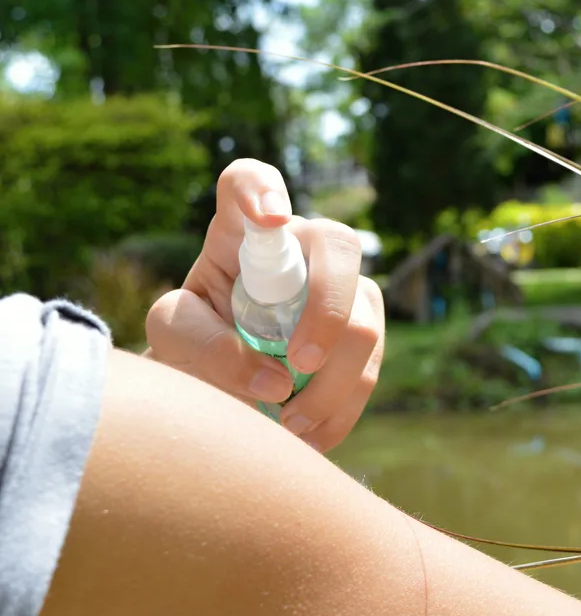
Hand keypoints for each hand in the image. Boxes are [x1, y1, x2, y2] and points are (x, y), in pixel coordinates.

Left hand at [146, 159, 384, 451]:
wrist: (217, 379)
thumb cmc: (191, 341)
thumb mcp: (172, 339)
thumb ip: (204, 347)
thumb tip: (275, 380)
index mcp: (239, 232)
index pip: (249, 182)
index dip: (262, 190)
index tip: (270, 220)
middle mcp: (301, 248)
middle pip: (338, 247)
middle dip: (329, 308)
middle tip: (300, 363)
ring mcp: (342, 288)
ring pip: (365, 320)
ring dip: (334, 382)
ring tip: (290, 424)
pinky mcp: (364, 334)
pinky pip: (372, 368)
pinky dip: (342, 409)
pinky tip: (310, 434)